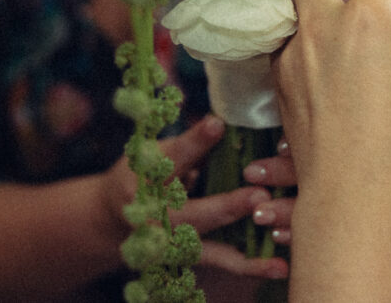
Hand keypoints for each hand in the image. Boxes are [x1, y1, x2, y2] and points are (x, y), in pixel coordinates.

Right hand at [98, 115, 288, 279]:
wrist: (110, 221)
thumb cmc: (142, 175)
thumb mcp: (153, 153)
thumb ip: (187, 146)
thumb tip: (223, 124)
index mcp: (142, 180)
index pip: (170, 159)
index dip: (194, 142)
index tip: (217, 123)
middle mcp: (153, 219)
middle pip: (192, 214)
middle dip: (226, 207)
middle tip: (258, 195)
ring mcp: (168, 247)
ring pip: (210, 250)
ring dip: (246, 252)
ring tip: (275, 248)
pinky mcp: (184, 262)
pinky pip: (222, 264)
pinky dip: (250, 267)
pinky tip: (279, 267)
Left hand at [274, 0, 390, 203]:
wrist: (351, 189)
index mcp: (367, 20)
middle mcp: (323, 25)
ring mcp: (294, 50)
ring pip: (294, 6)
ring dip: (315, 11)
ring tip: (337, 34)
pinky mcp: (278, 76)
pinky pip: (289, 44)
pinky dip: (306, 45)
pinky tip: (325, 68)